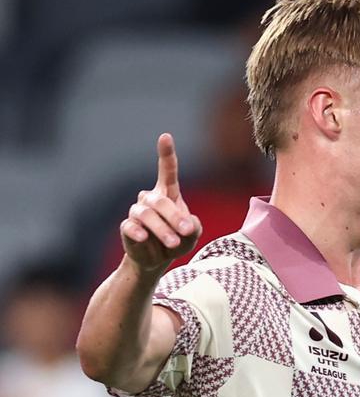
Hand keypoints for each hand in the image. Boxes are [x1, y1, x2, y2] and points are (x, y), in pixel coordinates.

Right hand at [120, 133, 201, 272]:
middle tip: (186, 231)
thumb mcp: (192, 235)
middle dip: (175, 217)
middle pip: (161, 202)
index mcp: (168, 194)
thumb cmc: (177, 240)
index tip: (165, 137)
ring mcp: (138, 212)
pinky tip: (144, 238)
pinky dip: (137, 231)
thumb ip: (194, 227)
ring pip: (146, 215)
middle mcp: (151, 199)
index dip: (166, 154)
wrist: (157, 259)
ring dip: (162, 229)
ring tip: (173, 243)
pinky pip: (130, 226)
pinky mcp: (128, 228)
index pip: (167, 171)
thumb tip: (188, 223)